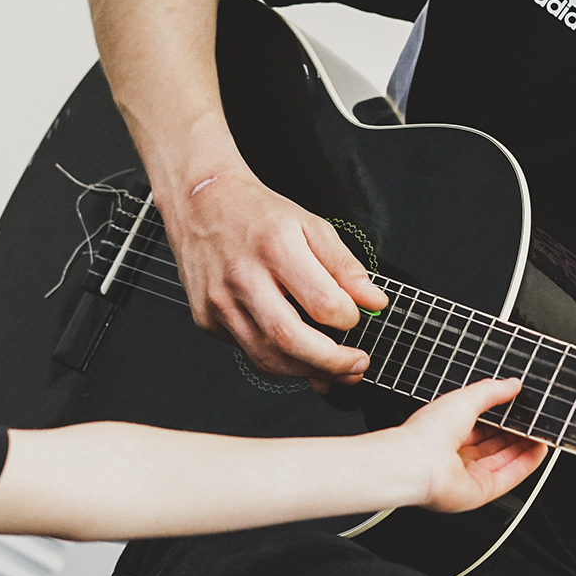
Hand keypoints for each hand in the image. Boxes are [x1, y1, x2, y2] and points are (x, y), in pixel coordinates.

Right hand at [160, 167, 386, 382]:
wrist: (200, 204)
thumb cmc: (258, 214)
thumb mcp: (311, 226)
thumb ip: (345, 267)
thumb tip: (374, 302)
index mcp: (275, 246)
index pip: (321, 301)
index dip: (349, 319)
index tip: (356, 318)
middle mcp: (242, 276)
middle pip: (289, 338)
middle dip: (331, 362)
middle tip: (357, 365)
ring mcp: (219, 301)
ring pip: (266, 357)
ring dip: (307, 372)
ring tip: (334, 371)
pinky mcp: (206, 318)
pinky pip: (248, 352)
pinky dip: (279, 362)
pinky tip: (299, 359)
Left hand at [393, 377, 547, 512]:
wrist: (416, 463)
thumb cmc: (427, 433)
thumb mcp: (464, 399)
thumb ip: (491, 391)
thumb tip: (512, 384)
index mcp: (447, 430)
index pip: (480, 424)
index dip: (502, 417)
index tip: (520, 409)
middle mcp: (457, 454)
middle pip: (494, 444)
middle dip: (516, 433)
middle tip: (535, 422)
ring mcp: (468, 474)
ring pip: (504, 461)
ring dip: (525, 448)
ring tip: (542, 434)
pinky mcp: (480, 492)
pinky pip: (509, 478)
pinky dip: (526, 465)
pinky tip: (539, 451)